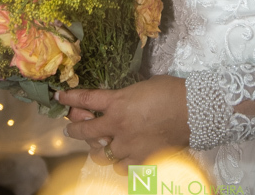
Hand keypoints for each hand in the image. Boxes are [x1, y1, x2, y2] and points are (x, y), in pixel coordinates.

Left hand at [59, 75, 189, 173]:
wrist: (194, 110)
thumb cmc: (171, 92)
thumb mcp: (141, 87)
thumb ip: (124, 98)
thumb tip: (115, 103)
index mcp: (117, 103)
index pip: (85, 100)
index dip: (70, 98)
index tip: (59, 97)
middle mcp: (117, 126)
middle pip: (84, 131)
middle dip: (74, 128)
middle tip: (71, 128)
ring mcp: (128, 146)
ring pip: (100, 153)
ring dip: (97, 147)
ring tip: (99, 143)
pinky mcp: (141, 159)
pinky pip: (121, 167)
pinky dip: (119, 162)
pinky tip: (122, 157)